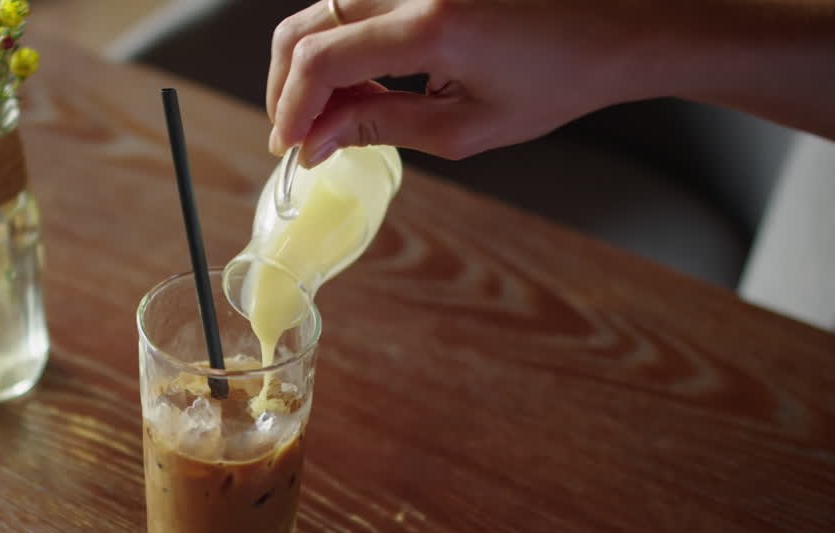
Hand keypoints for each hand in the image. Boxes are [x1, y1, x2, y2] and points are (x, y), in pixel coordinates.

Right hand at [266, 0, 656, 165]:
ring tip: (339, 112)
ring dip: (314, 64)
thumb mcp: (464, 128)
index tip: (289, 147)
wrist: (616, 28)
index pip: (322, 59)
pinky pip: (356, 1)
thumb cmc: (557, 81)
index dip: (291, 108)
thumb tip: (314, 142)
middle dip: (288, 86)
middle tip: (296, 133)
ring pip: (325, 8)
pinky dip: (342, 42)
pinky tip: (365, 79)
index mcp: (434, 25)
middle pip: (308, 24)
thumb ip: (378, 128)